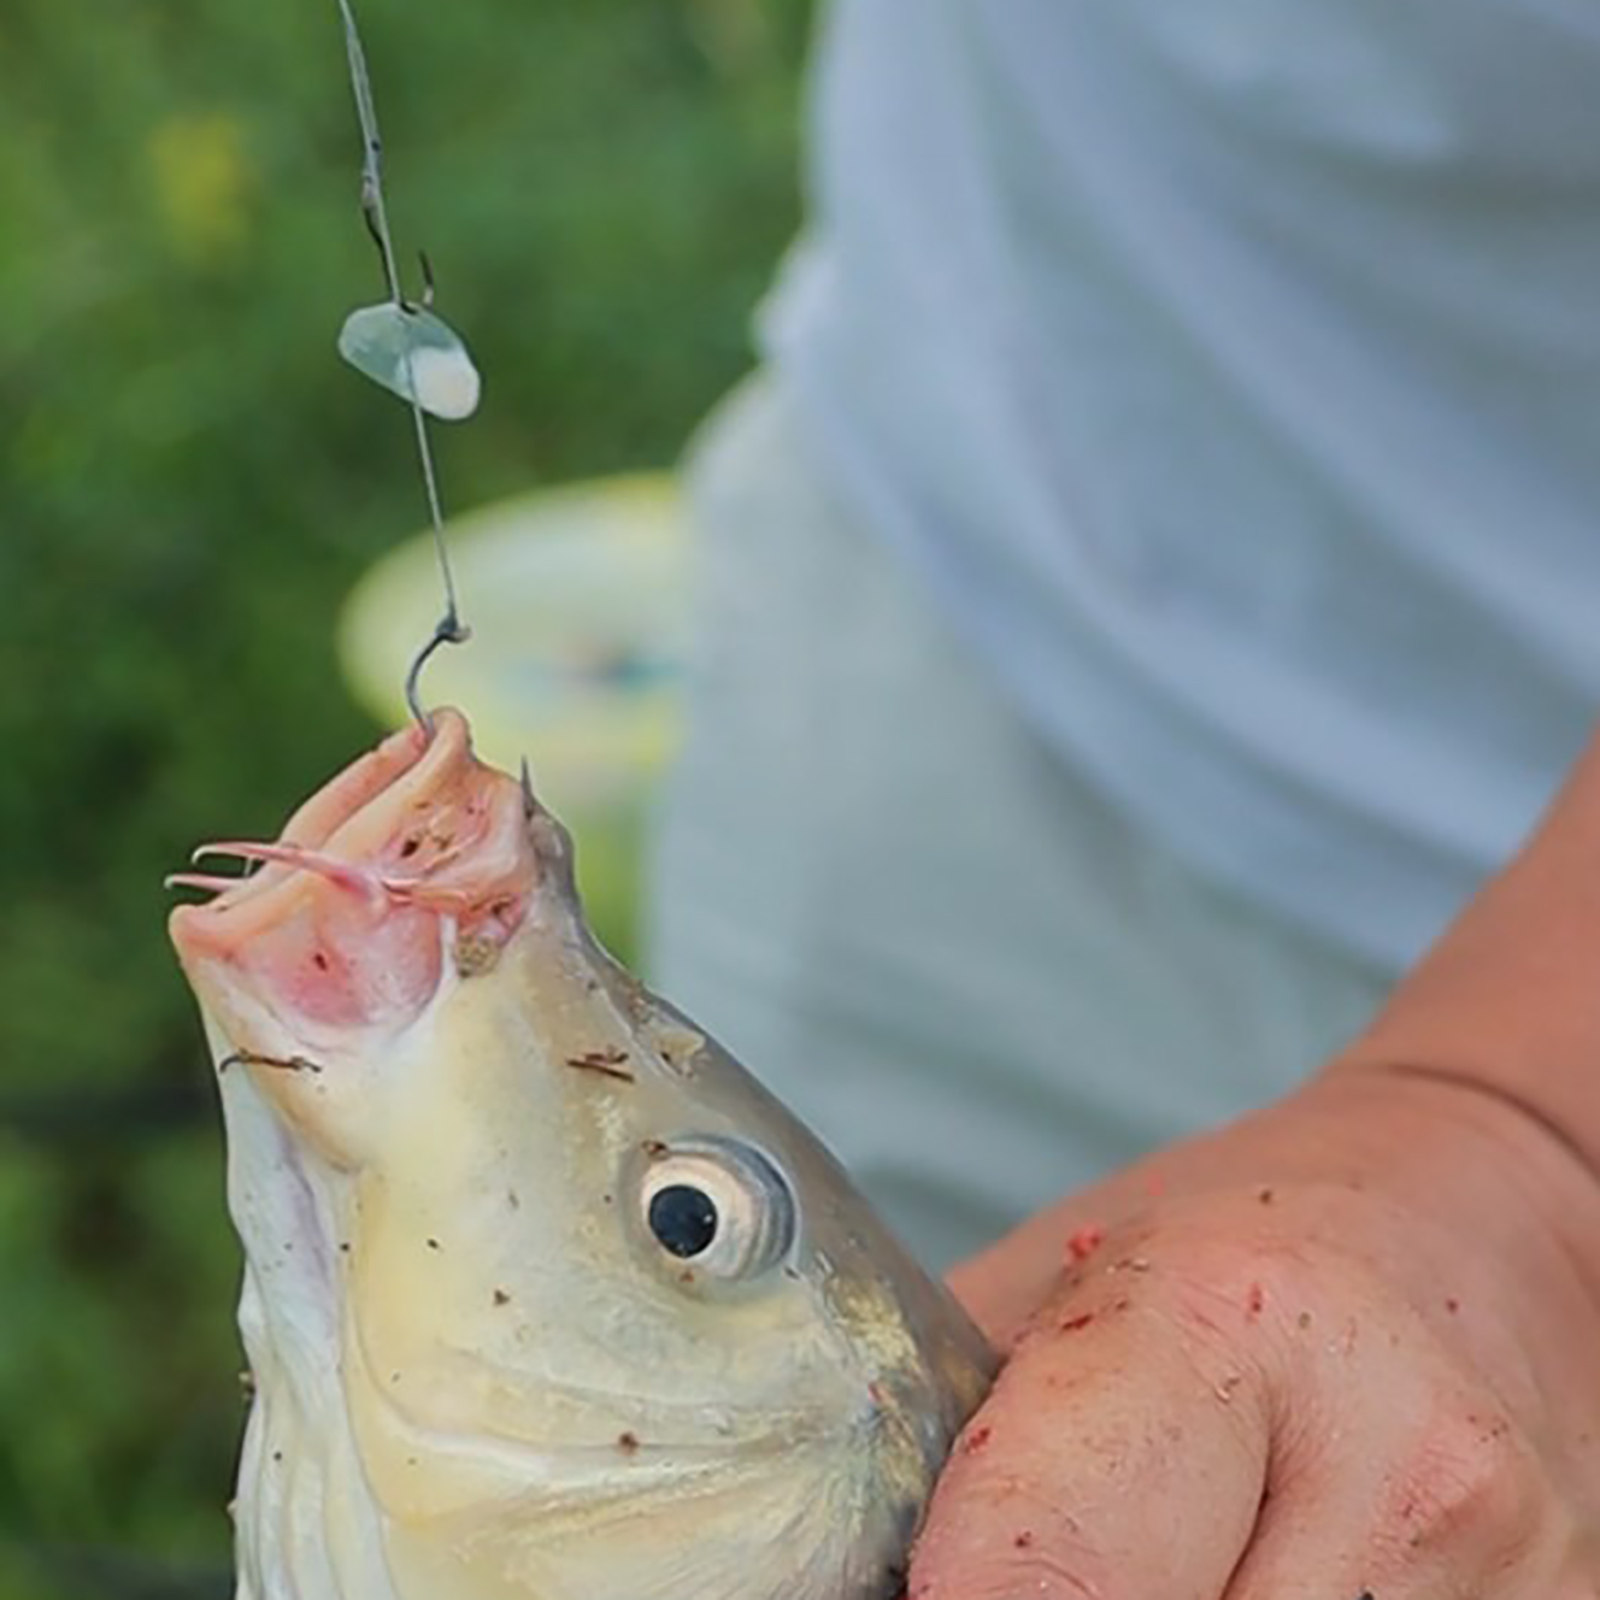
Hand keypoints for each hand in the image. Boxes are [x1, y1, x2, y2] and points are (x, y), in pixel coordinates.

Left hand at [910, 719, 1599, 1598]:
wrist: (1460, 1212)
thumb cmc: (1228, 1239)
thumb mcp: (1045, 1287)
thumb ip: (939, 1432)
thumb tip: (829, 1567)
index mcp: (1219, 1319)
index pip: (1049, 1581)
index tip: (919, 1595)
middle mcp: (1394, 1460)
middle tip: (1001, 1575)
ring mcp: (1514, 1570)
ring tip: (1120, 1560)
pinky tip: (1227, 1579)